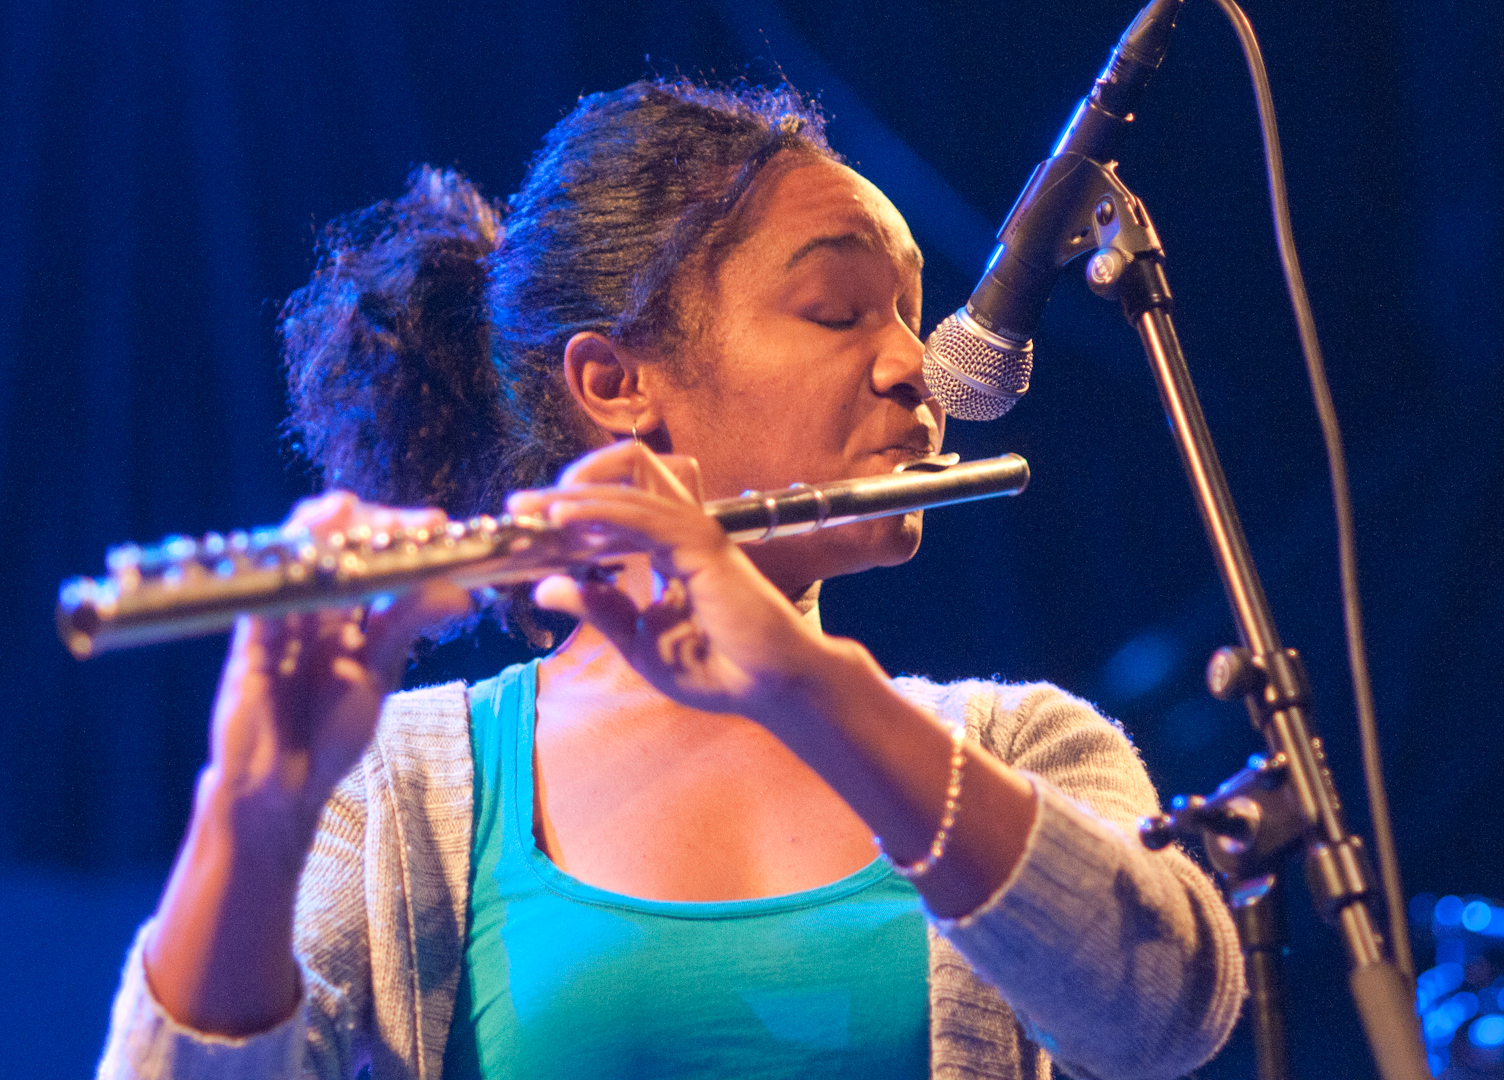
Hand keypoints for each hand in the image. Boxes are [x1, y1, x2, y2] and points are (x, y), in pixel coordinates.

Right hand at [207, 492, 470, 837]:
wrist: (285, 786)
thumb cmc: (329, 729)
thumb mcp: (380, 670)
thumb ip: (410, 625)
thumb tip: (464, 596)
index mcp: (342, 610)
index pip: (367, 552)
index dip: (398, 531)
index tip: (437, 524)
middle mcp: (309, 606)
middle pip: (328, 541)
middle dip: (366, 521)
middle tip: (407, 522)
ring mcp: (277, 620)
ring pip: (290, 558)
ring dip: (317, 529)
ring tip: (347, 510)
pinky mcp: (249, 646)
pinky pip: (262, 599)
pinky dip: (283, 575)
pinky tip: (307, 557)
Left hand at [507, 442, 827, 722]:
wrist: (769, 688)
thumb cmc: (718, 669)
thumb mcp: (639, 641)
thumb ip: (599, 608)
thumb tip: (546, 586)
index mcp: (668, 547)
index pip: (618, 500)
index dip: (571, 505)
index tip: (526, 525)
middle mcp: (681, 529)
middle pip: (625, 469)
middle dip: (569, 481)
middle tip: (522, 506)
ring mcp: (693, 531)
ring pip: (627, 481)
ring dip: (572, 493)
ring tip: (531, 511)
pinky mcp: (699, 544)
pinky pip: (640, 513)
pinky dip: (597, 511)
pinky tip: (562, 521)